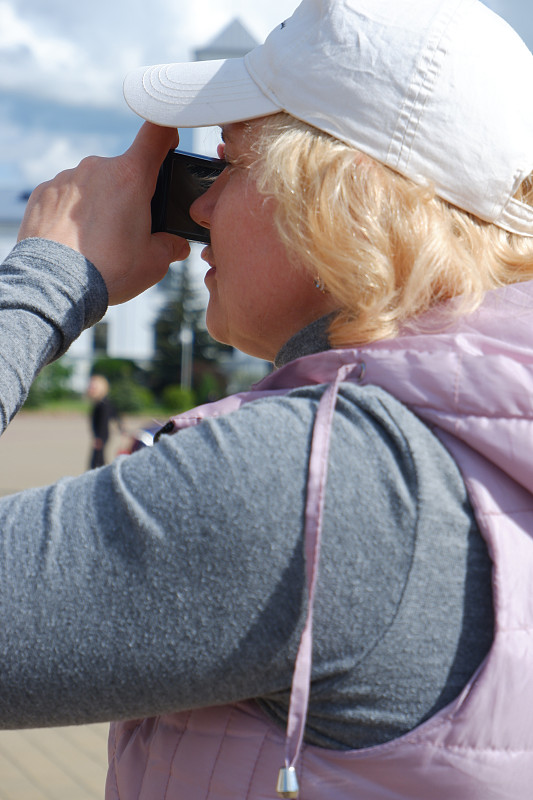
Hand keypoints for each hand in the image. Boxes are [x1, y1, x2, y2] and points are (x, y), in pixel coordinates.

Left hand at [17, 123, 190, 303]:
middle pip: (123, 172)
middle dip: (129, 195)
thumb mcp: (155, 263)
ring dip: (99, 205)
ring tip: (97, 242)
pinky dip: (72, 215)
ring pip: (93, 185)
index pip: (157, 134)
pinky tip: (74, 241)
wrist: (56, 285)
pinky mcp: (43, 193)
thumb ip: (170, 247)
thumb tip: (177, 245)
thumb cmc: (109, 270)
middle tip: (128, 230)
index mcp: (131, 177)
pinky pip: (65, 198)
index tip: (169, 142)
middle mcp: (97, 168)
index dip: (167, 134)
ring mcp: (67, 178)